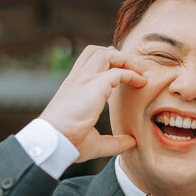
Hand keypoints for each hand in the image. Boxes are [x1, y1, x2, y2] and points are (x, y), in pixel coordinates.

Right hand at [40, 45, 145, 161]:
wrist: (54, 141)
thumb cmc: (68, 143)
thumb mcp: (95, 142)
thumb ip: (114, 142)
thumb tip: (131, 141)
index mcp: (73, 88)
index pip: (87, 63)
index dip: (105, 61)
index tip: (120, 69)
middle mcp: (77, 80)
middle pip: (95, 52)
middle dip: (115, 55)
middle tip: (132, 69)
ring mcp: (85, 80)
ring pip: (105, 53)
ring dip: (124, 60)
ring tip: (138, 73)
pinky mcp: (94, 85)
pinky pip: (118, 71)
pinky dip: (132, 74)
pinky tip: (141, 83)